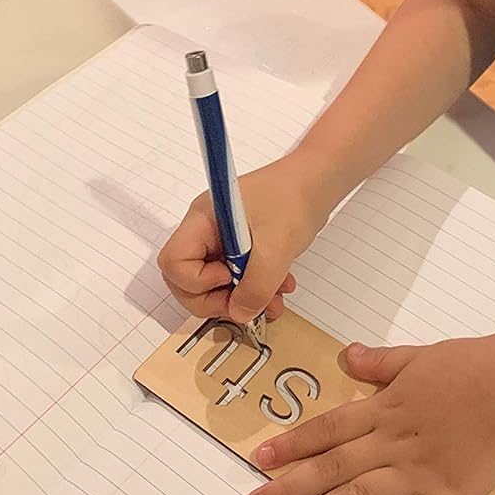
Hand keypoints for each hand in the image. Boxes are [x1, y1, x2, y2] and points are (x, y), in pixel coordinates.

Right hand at [157, 151, 331, 323]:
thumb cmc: (294, 200)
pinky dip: (257, 288)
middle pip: (187, 280)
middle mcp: (206, 230)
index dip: (197, 281)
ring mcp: (223, 239)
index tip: (229, 278)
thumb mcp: (276, 248)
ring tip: (276, 300)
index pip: (174, 262)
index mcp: (202, 220)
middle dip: (218, 299)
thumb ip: (256, 287)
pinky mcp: (242, 246)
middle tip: (250, 305)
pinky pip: (238, 277)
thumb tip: (240, 314)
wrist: (320, 180)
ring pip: (216, 283)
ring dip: (243, 298)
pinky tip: (281, 286)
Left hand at [243, 336, 494, 494]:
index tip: (259, 459)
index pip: (329, 428)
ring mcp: (418, 472)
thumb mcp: (420, 356)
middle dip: (287, 488)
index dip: (292, 443)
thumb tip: (347, 356)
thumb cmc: (473, 366)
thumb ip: (381, 362)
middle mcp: (393, 442)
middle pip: (331, 467)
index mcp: (386, 407)